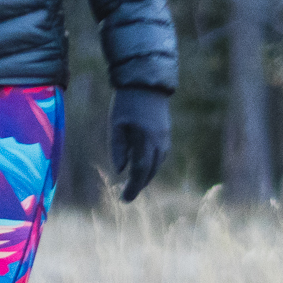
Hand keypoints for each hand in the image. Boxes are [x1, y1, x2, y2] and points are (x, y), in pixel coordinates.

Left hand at [109, 87, 170, 201]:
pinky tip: (143, 167)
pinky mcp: (166, 133)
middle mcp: (159, 142)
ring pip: (157, 165)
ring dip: (146, 176)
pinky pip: (161, 156)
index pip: (140, 171)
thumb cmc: (126, 102)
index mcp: (145, 140)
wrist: (147, 82)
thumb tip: (121, 171)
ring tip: (134, 184)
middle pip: (151, 171)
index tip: (124, 199)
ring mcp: (165, 138)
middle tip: (127, 195)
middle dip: (139, 185)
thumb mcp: (116, 125)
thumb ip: (118, 149)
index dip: (133, 188)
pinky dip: (152, 165)